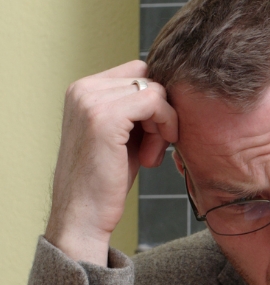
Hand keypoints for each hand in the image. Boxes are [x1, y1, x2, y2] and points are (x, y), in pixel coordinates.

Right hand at [46, 61, 178, 265]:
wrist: (84, 215)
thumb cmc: (108, 179)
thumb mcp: (123, 135)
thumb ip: (137, 109)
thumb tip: (171, 89)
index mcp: (83, 89)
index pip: (138, 70)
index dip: (156, 101)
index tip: (152, 134)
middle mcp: (83, 88)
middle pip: (149, 78)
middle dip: (161, 111)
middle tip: (153, 147)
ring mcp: (90, 100)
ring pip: (155, 91)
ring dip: (163, 124)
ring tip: (149, 155)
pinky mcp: (104, 116)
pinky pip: (156, 102)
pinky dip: (164, 128)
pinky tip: (150, 157)